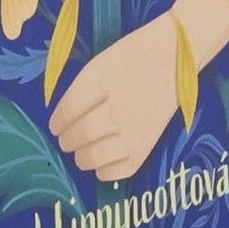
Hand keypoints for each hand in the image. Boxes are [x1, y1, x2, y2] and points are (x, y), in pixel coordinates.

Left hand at [48, 15, 183, 182]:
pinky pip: (121, 170)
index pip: (69, 109)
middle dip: (67, 141)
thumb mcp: (100, 63)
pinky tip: (101, 165)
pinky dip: (105, 172)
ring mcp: (134, 130)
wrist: (174, 57)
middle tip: (65, 142)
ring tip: (80, 155)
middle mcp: (117, 109)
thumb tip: (63, 117)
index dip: (58, 121)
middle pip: (81, 134)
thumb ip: (80, 90)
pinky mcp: (148, 145)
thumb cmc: (134, 55)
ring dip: (82, 159)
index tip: (54, 127)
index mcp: (101, 83)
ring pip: (96, 156)